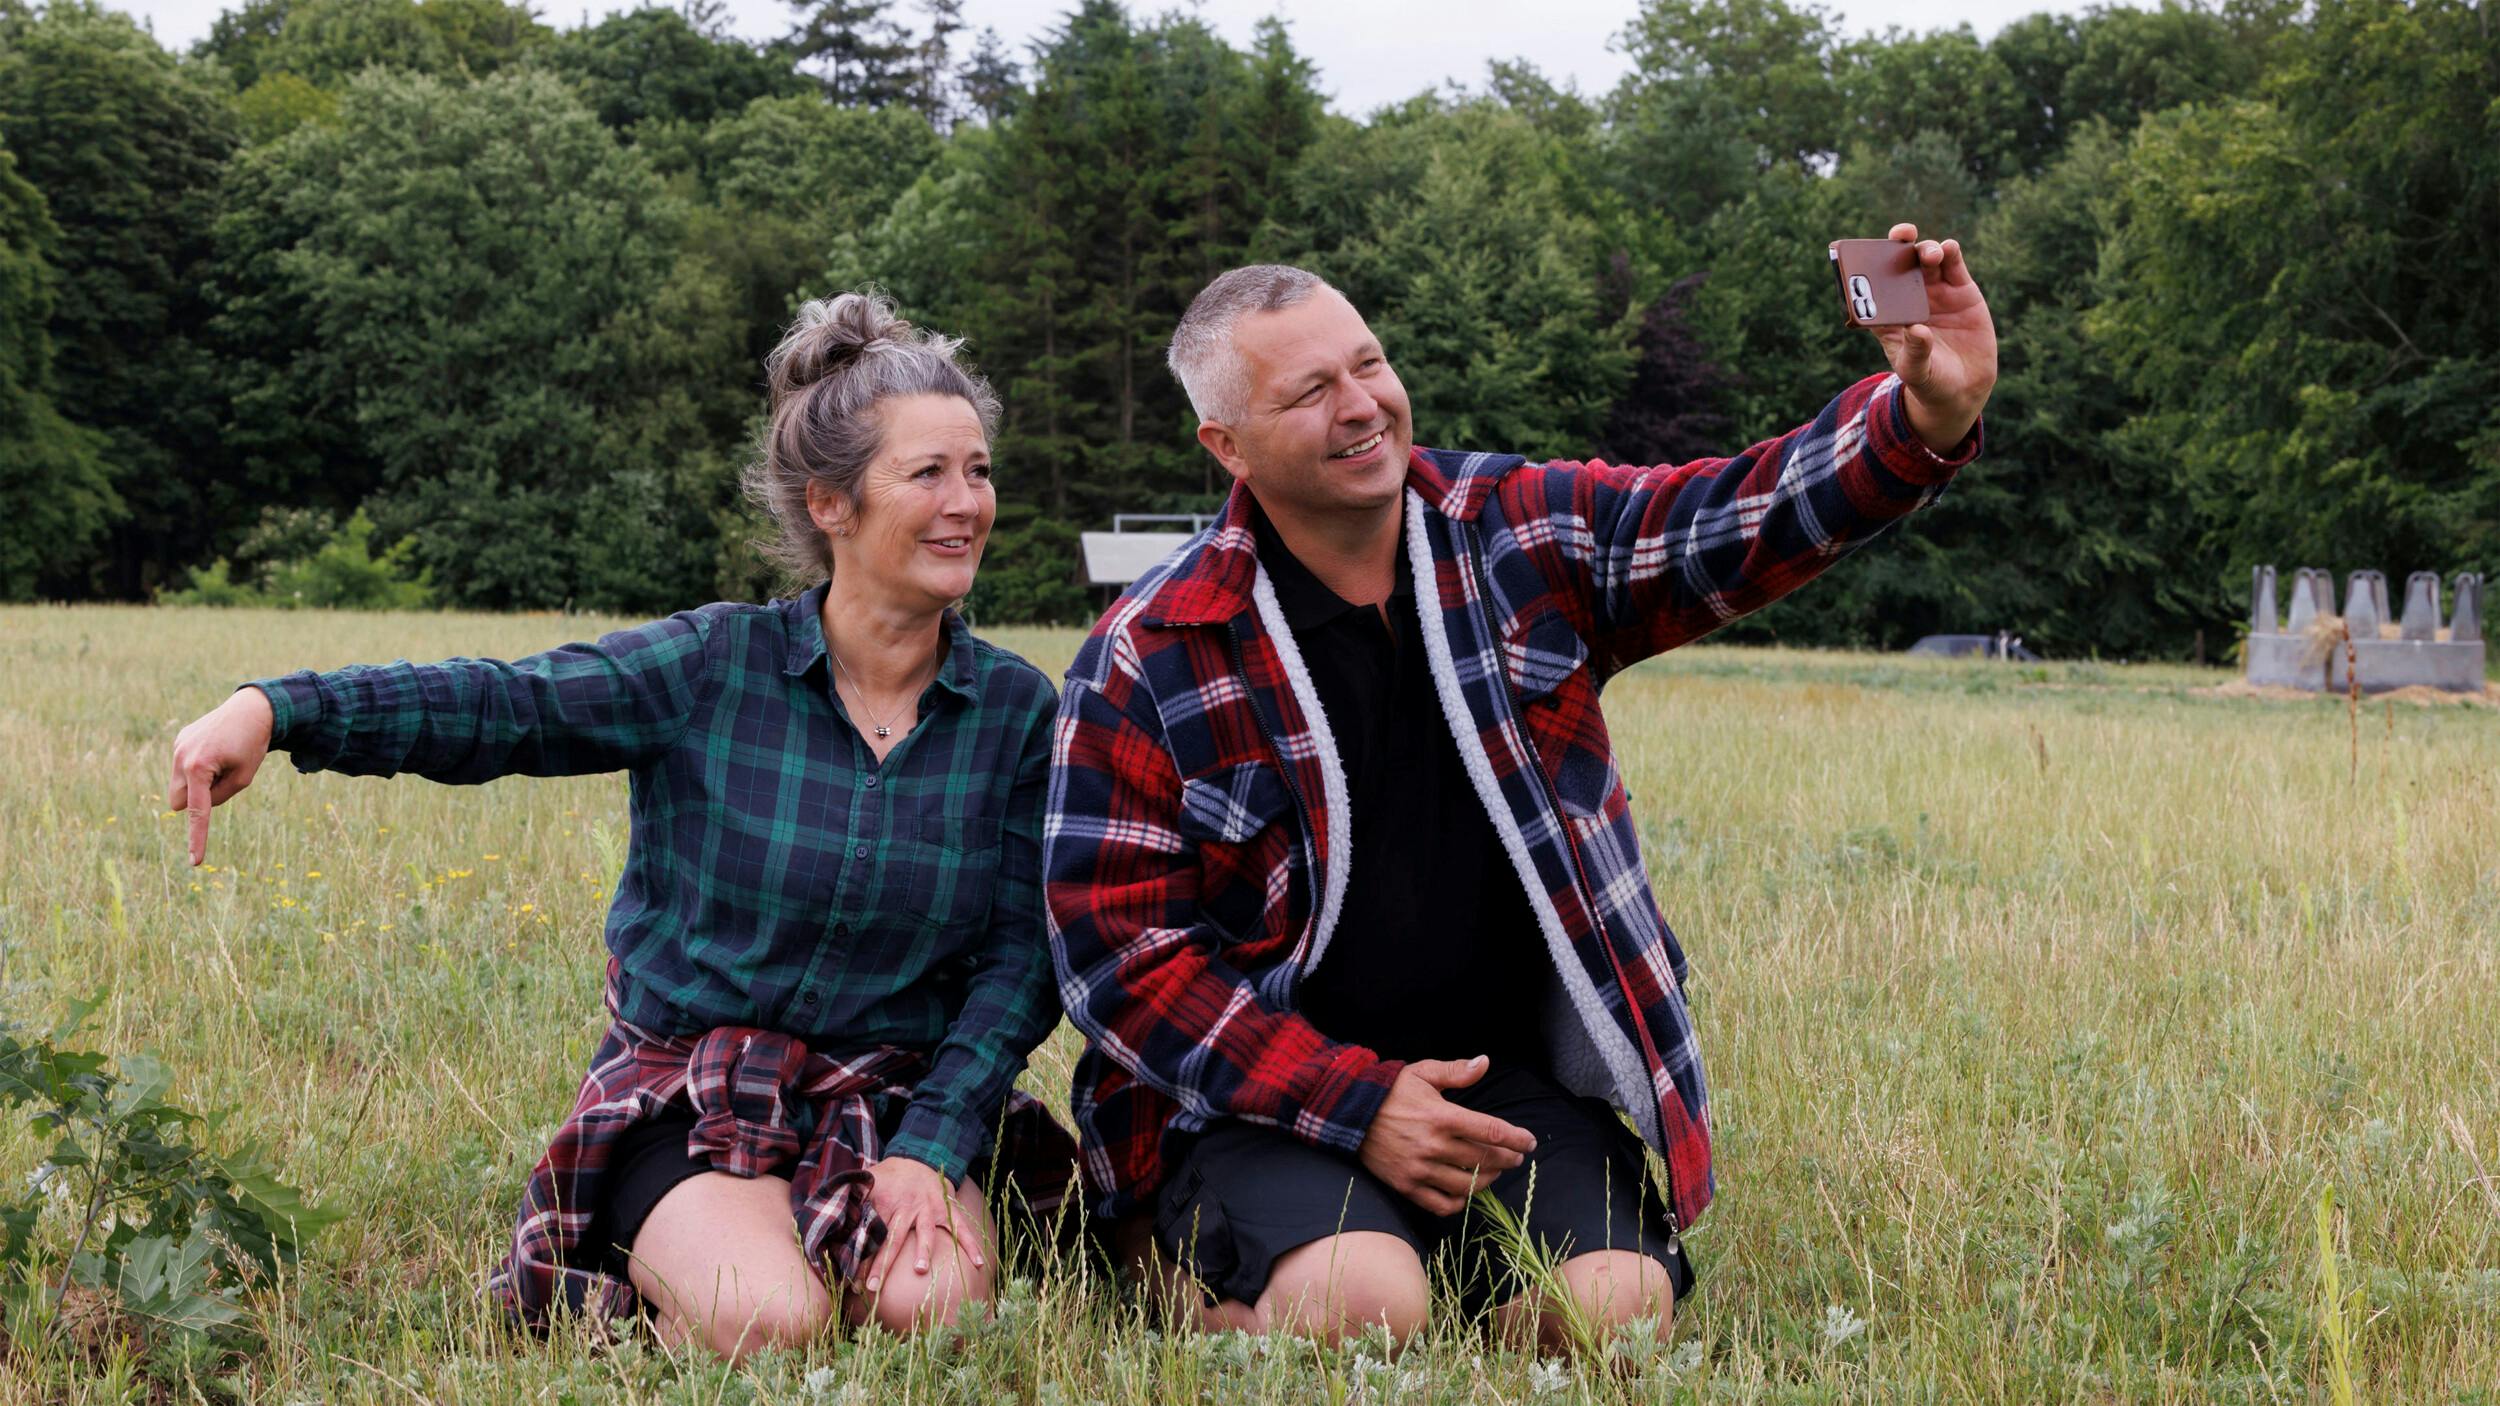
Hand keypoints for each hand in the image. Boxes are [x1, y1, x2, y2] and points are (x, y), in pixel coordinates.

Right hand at [165, 687, 275, 865]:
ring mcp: (177, 748)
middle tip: (223, 779)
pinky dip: (196, 769)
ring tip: (219, 762)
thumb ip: (220, 797)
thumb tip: (196, 805)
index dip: (197, 837)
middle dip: (197, 802)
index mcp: (198, 768)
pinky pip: (183, 768)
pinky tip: (214, 750)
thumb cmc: (252, 744)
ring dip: (197, 785)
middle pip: (181, 803)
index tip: (195, 862)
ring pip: (180, 786)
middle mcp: (181, 758)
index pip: (197, 811)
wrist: (251, 709)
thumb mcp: (244, 777)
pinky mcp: (179, 741)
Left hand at [858, 1155, 980, 1295]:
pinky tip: (977, 1263)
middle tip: (873, 1286)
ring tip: (919, 1270)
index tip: (850, 1281)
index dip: (859, 1258)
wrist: (918, 1158)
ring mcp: (928, 1209)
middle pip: (892, 1239)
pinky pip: (960, 1228)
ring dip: (922, 1250)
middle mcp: (906, 1207)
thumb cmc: (888, 1178)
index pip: (868, 1235)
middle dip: (882, 1264)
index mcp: (883, 1203)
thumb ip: (851, 1202)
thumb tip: (829, 1221)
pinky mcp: (946, 1210)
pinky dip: (970, 1244)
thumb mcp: (866, 1183)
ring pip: (924, 1232)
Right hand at [1356, 1056, 1538, 1216]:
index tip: (1530, 1142)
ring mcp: (1420, 1169)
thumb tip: (1485, 1062)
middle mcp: (1433, 1145)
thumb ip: (1456, 1071)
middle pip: (1485, 1160)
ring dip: (1488, 1179)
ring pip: (1468, 1184)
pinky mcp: (1407, 1186)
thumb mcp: (1422, 1073)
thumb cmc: (1390, 1092)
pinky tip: (1466, 1189)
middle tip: (1516, 1156)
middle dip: (1508, 1159)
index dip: (1517, 1138)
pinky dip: (1459, 1200)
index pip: (1491, 1131)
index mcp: (1442, 1116)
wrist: (1349, 1115)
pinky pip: (1442, 1203)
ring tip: (1493, 1171)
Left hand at [1874, 222, 1996, 454]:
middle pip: (1899, 263)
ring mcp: (1935, 290)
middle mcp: (1908, 297)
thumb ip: (1915, 351)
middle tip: (1901, 235)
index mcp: (1888, 314)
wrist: (1963, 387)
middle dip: (1898, 244)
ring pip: (1926, 259)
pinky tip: (1949, 248)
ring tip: (1930, 255)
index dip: (1866, 266)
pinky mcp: (1960, 289)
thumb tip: (1917, 330)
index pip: (1871, 285)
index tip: (1866, 254)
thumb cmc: (1930, 380)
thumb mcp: (1917, 370)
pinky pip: (1953, 264)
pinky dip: (1951, 252)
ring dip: (1926, 249)